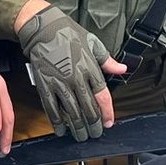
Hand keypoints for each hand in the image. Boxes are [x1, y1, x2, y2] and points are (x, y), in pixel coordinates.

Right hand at [17, 4, 119, 141]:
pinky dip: (57, 122)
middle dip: (94, 125)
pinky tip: (61, 130)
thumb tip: (122, 69)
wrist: (43, 28)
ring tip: (81, 136)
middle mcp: (76, 77)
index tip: (109, 123)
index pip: (102, 96)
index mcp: (90, 67)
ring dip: (78, 128)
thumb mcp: (92, 42)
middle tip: (95, 134)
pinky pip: (52, 109)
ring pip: (72, 113)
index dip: (107, 113)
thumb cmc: (68, 33)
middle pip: (89, 109)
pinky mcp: (45, 85)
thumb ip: (107, 60)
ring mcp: (60, 83)